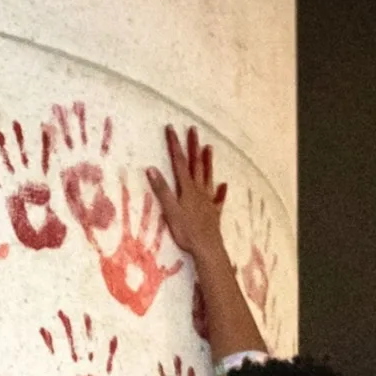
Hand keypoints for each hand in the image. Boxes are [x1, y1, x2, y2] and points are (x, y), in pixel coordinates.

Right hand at [144, 125, 227, 260]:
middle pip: (196, 164)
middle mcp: (199, 191)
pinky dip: (221, 191)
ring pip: (208, 177)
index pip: (179, 162)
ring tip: (209, 147)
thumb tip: (151, 169)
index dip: (175, 145)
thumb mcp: (170, 211)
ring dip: (208, 162)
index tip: (171, 128)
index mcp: (187, 189)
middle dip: (193, 146)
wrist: (207, 247)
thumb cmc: (187, 231)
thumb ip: (162, 190)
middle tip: (193, 130)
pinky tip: (224, 185)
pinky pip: (218, 199)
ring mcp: (208, 201)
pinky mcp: (214, 213)